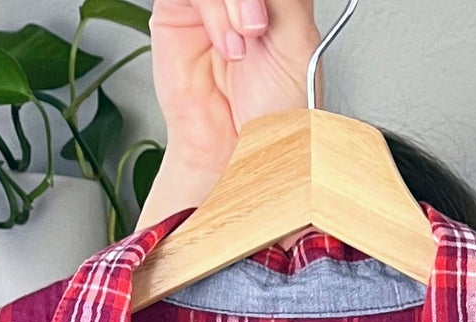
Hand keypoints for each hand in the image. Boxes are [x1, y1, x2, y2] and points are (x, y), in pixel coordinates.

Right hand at [140, 0, 323, 225]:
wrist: (238, 152)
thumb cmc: (272, 113)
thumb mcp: (299, 46)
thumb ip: (286, 0)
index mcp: (275, 1)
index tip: (272, 13)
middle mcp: (240, 0)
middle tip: (259, 24)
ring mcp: (208, 4)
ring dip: (234, 3)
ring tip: (246, 40)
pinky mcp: (176, 13)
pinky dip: (213, 12)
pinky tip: (229, 46)